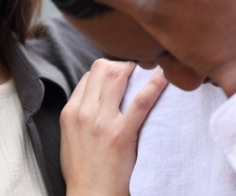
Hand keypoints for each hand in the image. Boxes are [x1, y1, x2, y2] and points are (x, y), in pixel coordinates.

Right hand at [61, 59, 166, 195]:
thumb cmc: (82, 172)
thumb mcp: (69, 137)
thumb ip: (80, 115)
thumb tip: (95, 100)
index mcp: (70, 112)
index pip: (88, 77)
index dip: (106, 73)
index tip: (121, 78)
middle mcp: (83, 112)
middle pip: (101, 69)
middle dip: (121, 64)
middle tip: (138, 70)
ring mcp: (101, 121)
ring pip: (117, 75)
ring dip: (135, 68)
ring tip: (150, 69)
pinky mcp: (121, 133)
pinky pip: (140, 102)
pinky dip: (155, 85)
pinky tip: (166, 76)